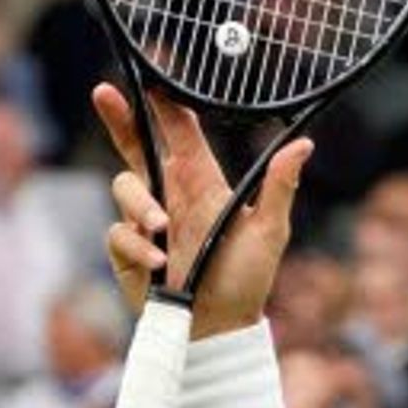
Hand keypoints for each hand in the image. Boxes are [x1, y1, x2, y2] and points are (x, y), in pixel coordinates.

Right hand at [95, 81, 313, 339]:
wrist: (219, 328)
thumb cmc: (248, 279)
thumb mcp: (270, 232)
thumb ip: (280, 187)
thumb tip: (304, 145)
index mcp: (202, 181)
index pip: (180, 132)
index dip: (165, 104)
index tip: (154, 79)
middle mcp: (170, 193)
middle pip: (136, 145)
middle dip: (118, 118)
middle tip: (104, 93)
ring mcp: (146, 220)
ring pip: (124, 186)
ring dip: (140, 204)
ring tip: (163, 229)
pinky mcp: (128, 250)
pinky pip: (118, 232)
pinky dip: (136, 245)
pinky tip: (158, 263)